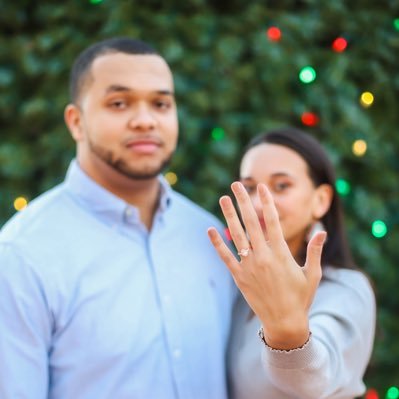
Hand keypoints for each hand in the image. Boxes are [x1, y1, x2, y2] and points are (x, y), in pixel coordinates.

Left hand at [207, 182, 325, 349]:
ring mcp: (249, 266)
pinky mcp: (239, 276)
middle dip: (243, 201)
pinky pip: (226, 256)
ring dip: (229, 216)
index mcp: (282, 253)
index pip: (272, 221)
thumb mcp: (312, 274)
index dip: (266, 202)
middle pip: (251, 222)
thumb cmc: (300, 298)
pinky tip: (210, 229)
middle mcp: (264, 256)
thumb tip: (321, 230)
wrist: (284, 323)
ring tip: (223, 199)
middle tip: (236, 185)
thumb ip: (314, 251)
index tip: (261, 187)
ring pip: (237, 235)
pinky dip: (217, 243)